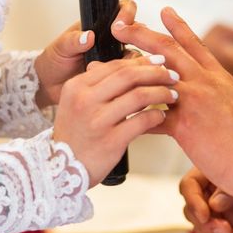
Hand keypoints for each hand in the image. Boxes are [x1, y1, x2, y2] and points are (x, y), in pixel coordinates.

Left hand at [34, 0, 136, 107]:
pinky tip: (122, 81)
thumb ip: (73, 40)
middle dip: (137, 37)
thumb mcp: (60, 48)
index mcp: (100, 26)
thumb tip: (88, 36)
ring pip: (137, 55)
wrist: (51, 86)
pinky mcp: (118, 77)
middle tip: (125, 45)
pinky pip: (132, 75)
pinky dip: (130, 76)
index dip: (126, 13)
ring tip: (120, 66)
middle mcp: (113, 40)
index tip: (121, 23)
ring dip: (133, 60)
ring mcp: (117, 58)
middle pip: (137, 32)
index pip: (122, 10)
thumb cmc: (55, 61)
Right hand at [53, 54, 179, 186]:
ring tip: (172, 95)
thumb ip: (99, 83)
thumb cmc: (76, 134)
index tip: (159, 61)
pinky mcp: (110, 141)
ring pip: (138, 96)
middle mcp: (85, 100)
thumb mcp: (77, 102)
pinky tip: (162, 115)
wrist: (60, 171)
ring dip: (161, 93)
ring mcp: (97, 121)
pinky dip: (157, 116)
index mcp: (77, 86)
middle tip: (172, 75)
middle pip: (128, 76)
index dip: (141, 61)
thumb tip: (133, 62)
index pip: (115, 66)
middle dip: (156, 73)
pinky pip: (142, 122)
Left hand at [113, 7, 232, 198]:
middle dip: (141, 34)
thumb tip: (208, 97)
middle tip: (120, 24)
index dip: (178, 26)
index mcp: (218, 76)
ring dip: (126, 68)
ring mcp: (193, 100)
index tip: (163, 10)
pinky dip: (134, 114)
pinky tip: (119, 112)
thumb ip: (218, 96)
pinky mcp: (184, 124)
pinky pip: (151, 116)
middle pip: (168, 50)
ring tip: (106, 64)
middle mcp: (205, 81)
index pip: (195, 44)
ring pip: (154, 75)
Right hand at [180, 168, 232, 232]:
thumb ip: (227, 191)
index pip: (188, 187)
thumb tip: (213, 205)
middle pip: (192, 212)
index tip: (206, 216)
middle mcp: (209, 191)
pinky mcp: (229, 223)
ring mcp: (218, 209)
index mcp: (208, 172)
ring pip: (204, 229)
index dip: (194, 202)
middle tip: (227, 230)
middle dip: (208, 225)